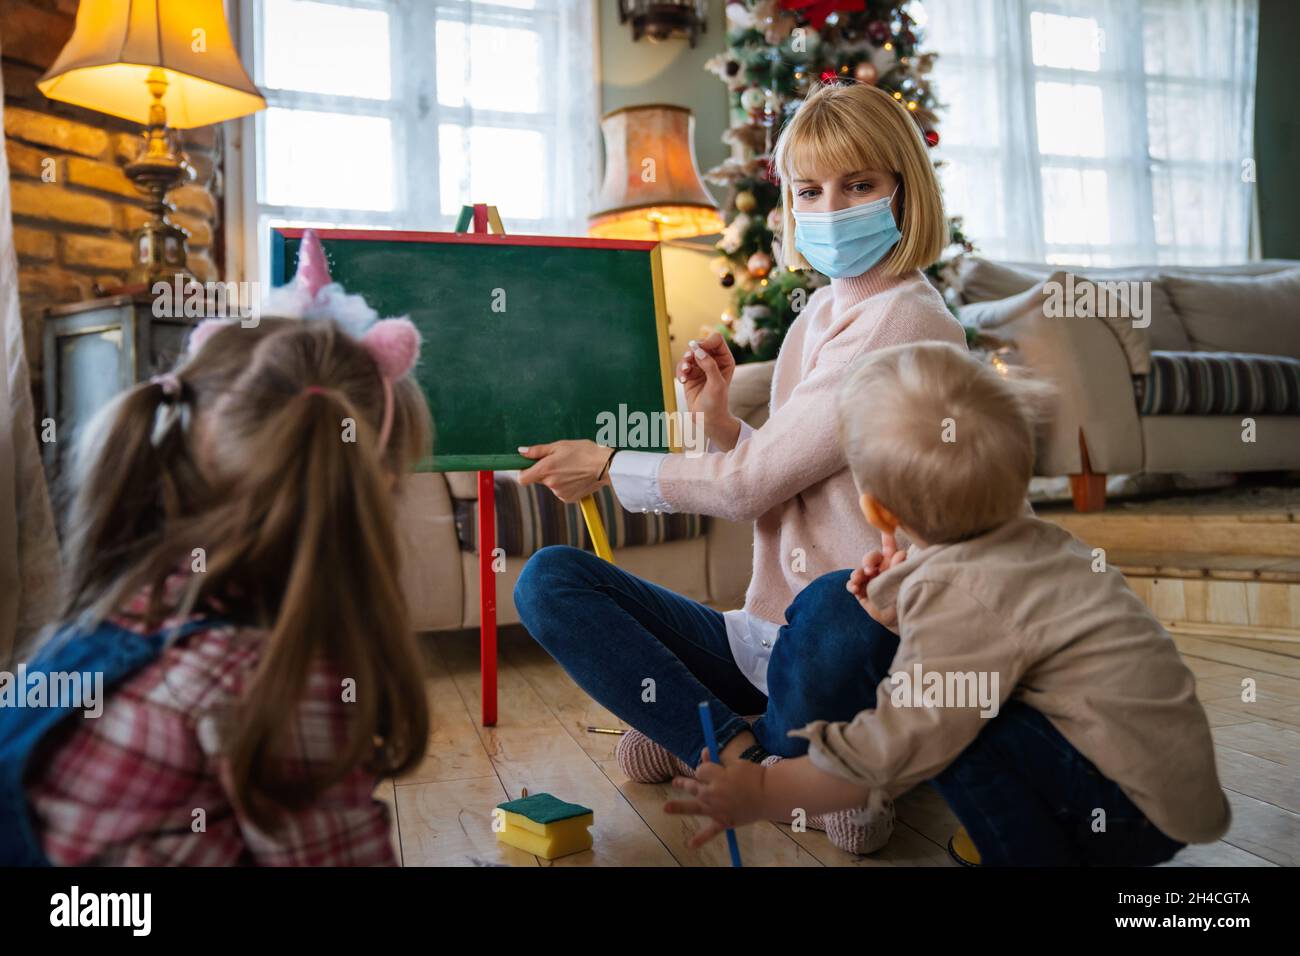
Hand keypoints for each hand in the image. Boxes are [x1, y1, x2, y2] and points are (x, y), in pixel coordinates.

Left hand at [517, 440, 612, 502]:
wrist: (605, 466)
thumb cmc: (584, 452)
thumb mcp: (559, 446)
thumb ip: (537, 451)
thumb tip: (521, 452)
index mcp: (545, 469)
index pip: (522, 479)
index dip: (523, 472)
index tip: (529, 466)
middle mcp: (550, 483)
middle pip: (539, 479)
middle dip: (545, 471)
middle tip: (559, 462)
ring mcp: (559, 493)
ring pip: (551, 485)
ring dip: (556, 478)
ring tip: (571, 468)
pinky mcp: (568, 498)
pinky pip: (561, 491)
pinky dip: (566, 485)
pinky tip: (576, 477)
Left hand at [662, 751, 766, 848]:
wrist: (770, 794)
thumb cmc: (754, 775)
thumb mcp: (735, 762)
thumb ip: (717, 760)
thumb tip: (704, 751)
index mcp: (716, 776)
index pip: (701, 770)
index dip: (705, 767)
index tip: (713, 766)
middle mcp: (712, 793)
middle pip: (693, 786)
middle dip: (685, 782)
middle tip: (676, 781)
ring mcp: (716, 809)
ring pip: (694, 806)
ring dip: (679, 807)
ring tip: (666, 808)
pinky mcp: (724, 821)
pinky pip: (711, 832)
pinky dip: (701, 839)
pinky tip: (690, 845)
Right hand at [678, 332, 739, 448]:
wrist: (707, 418)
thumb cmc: (717, 403)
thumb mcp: (716, 384)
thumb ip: (709, 365)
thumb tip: (698, 350)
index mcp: (725, 360)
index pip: (716, 340)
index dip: (706, 342)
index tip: (698, 351)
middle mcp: (714, 361)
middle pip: (701, 343)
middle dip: (692, 351)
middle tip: (688, 361)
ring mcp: (701, 366)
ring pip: (689, 353)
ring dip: (685, 361)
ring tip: (685, 373)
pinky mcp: (691, 373)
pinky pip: (682, 364)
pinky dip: (680, 370)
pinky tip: (683, 380)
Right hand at [846, 530, 906, 627]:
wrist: (899, 619)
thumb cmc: (905, 597)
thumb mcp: (905, 580)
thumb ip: (901, 567)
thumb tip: (901, 554)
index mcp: (892, 562)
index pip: (888, 546)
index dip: (886, 535)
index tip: (886, 528)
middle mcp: (879, 569)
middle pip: (870, 557)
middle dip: (868, 560)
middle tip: (870, 570)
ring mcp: (869, 580)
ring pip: (859, 571)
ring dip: (857, 573)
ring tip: (859, 580)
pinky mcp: (861, 591)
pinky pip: (852, 584)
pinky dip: (852, 585)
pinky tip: (854, 588)